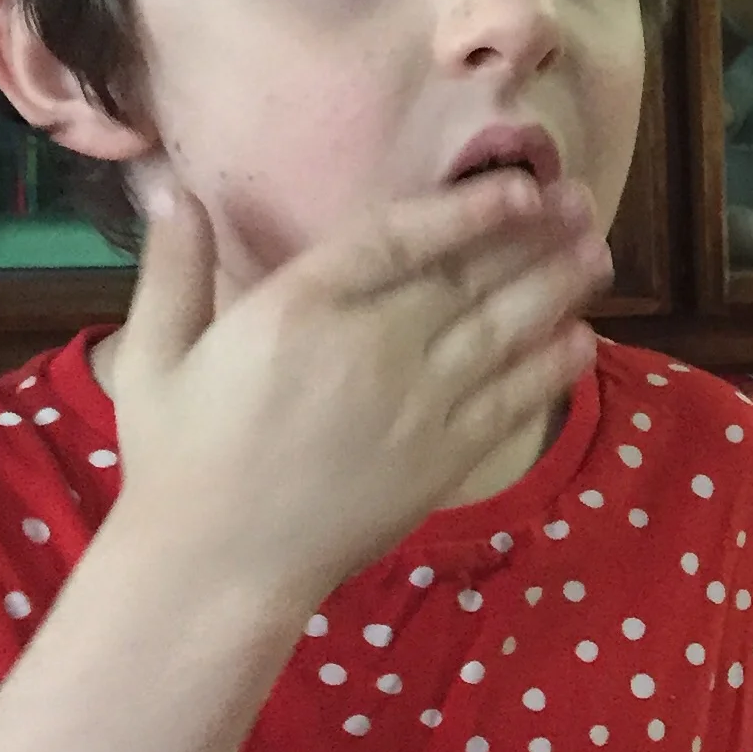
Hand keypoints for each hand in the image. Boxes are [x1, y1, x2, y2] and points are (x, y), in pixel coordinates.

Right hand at [110, 174, 610, 609]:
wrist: (221, 566)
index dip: (466, 209)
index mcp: (301, 308)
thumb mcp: (154, 354)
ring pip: (505, 330)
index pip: (400, 237)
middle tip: (582, 205)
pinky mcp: (444, 457)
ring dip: (558, 289)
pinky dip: (553, 368)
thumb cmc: (179, 458)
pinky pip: (514, 400)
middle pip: (470, 277)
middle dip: (534, 237)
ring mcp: (419, 404)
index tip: (517, 187)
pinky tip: (583, 339)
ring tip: (598, 255)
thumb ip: (173, 267)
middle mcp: (374, 346)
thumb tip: (172, 185)